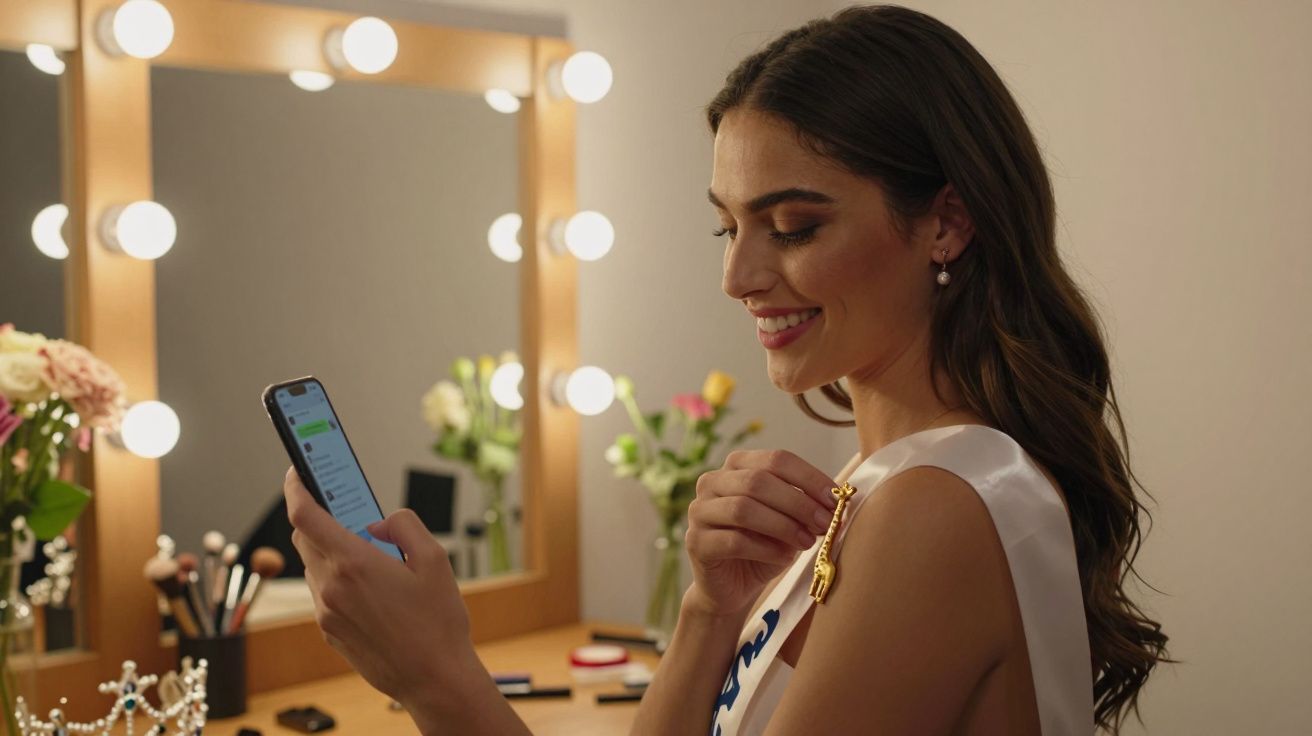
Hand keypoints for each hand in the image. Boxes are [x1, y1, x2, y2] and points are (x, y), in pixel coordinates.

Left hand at [283, 467, 478, 712]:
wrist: (433, 679)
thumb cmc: (438, 623)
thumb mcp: (435, 561)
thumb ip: (404, 526)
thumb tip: (379, 522)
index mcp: (354, 564)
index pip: (305, 515)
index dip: (296, 487)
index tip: (298, 471)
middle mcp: (331, 587)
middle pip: (306, 538)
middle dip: (320, 518)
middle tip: (347, 510)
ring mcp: (326, 612)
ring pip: (314, 566)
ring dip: (331, 551)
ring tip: (369, 555)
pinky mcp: (329, 632)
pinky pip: (324, 593)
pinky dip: (338, 579)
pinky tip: (371, 588)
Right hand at [684, 450, 837, 617]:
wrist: (733, 586)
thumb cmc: (763, 547)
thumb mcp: (788, 521)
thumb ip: (804, 507)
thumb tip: (833, 503)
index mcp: (737, 466)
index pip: (776, 459)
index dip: (808, 477)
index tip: (835, 498)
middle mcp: (712, 482)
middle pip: (758, 481)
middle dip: (798, 502)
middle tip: (824, 522)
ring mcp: (700, 511)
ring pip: (743, 508)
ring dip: (783, 525)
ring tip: (808, 541)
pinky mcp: (696, 542)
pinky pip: (734, 541)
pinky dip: (765, 548)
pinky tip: (785, 557)